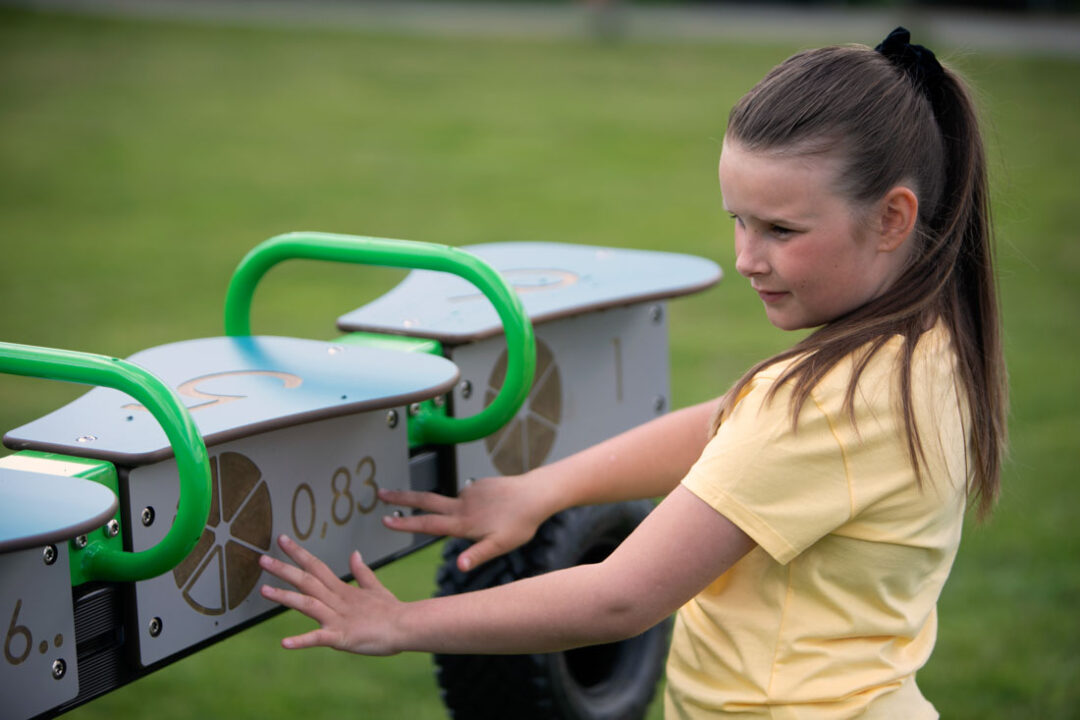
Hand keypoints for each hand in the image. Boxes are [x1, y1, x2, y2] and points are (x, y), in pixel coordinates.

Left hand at [259, 534, 402, 655]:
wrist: (406, 627)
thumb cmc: (391, 611)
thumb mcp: (375, 588)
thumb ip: (362, 572)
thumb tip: (354, 554)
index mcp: (342, 589)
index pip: (316, 566)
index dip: (298, 553)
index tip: (283, 540)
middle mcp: (336, 600)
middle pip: (306, 581)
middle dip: (284, 569)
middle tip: (262, 558)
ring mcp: (337, 618)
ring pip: (307, 604)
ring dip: (285, 597)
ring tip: (264, 591)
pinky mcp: (341, 637)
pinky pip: (319, 639)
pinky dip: (301, 641)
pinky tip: (284, 644)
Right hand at [379, 475, 552, 571]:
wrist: (536, 494)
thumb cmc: (520, 523)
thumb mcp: (500, 546)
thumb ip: (478, 555)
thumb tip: (459, 567)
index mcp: (463, 523)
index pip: (428, 524)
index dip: (405, 523)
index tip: (385, 520)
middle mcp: (462, 505)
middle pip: (425, 501)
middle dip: (401, 498)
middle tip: (381, 493)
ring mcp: (469, 492)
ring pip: (454, 504)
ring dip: (457, 512)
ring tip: (492, 522)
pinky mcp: (478, 484)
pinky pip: (471, 498)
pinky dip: (476, 506)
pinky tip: (496, 511)